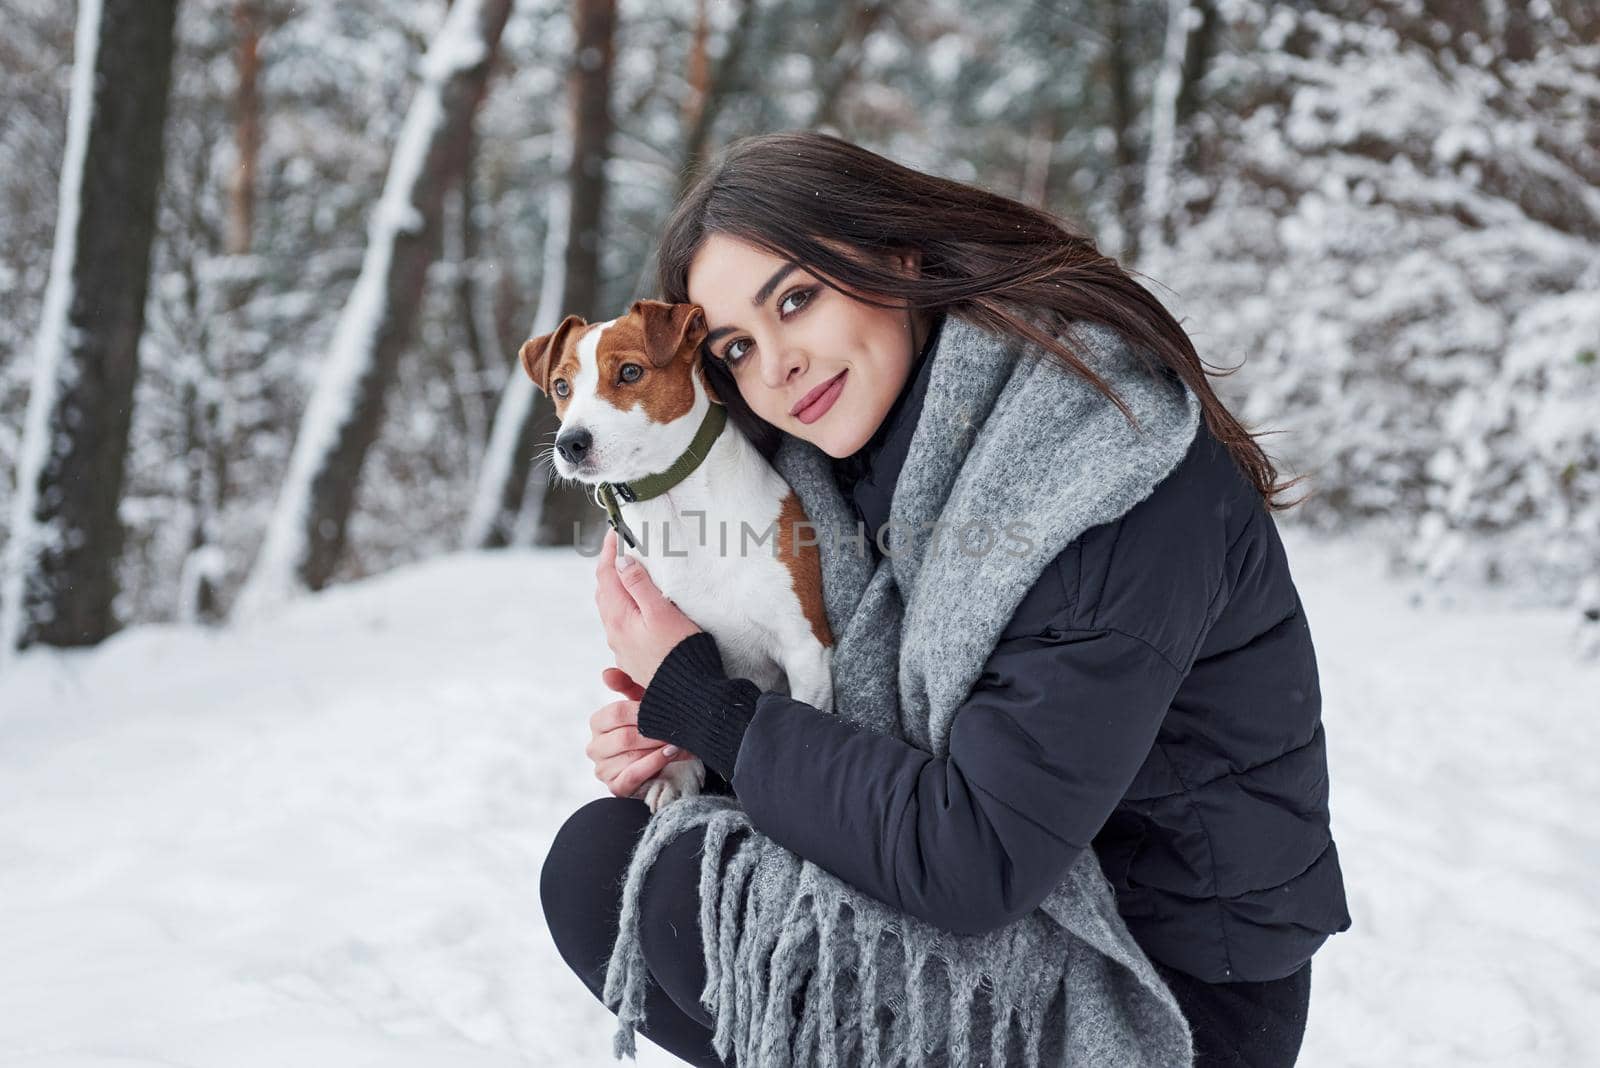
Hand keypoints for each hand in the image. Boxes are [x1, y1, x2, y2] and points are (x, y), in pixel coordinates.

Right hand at [588, 665, 698, 798]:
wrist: (667, 759)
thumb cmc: (653, 727)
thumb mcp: (643, 704)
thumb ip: (627, 686)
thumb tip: (607, 673)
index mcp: (598, 723)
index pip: (614, 714)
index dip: (640, 712)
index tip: (662, 708)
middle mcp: (595, 747)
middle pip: (624, 737)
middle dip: (653, 732)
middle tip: (675, 727)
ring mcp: (603, 770)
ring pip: (630, 756)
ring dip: (657, 748)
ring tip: (677, 740)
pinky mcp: (616, 788)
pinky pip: (633, 775)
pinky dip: (654, 763)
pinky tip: (670, 753)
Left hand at [594, 527, 703, 688]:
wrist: (687, 695)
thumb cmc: (679, 652)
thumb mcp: (661, 612)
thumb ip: (639, 585)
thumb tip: (620, 561)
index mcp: (618, 618)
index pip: (606, 575)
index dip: (608, 551)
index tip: (614, 531)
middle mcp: (615, 633)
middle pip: (604, 591)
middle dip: (610, 567)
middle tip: (620, 546)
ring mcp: (622, 647)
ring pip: (611, 608)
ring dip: (616, 586)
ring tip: (628, 570)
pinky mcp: (634, 657)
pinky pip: (621, 623)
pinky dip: (624, 605)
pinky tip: (636, 605)